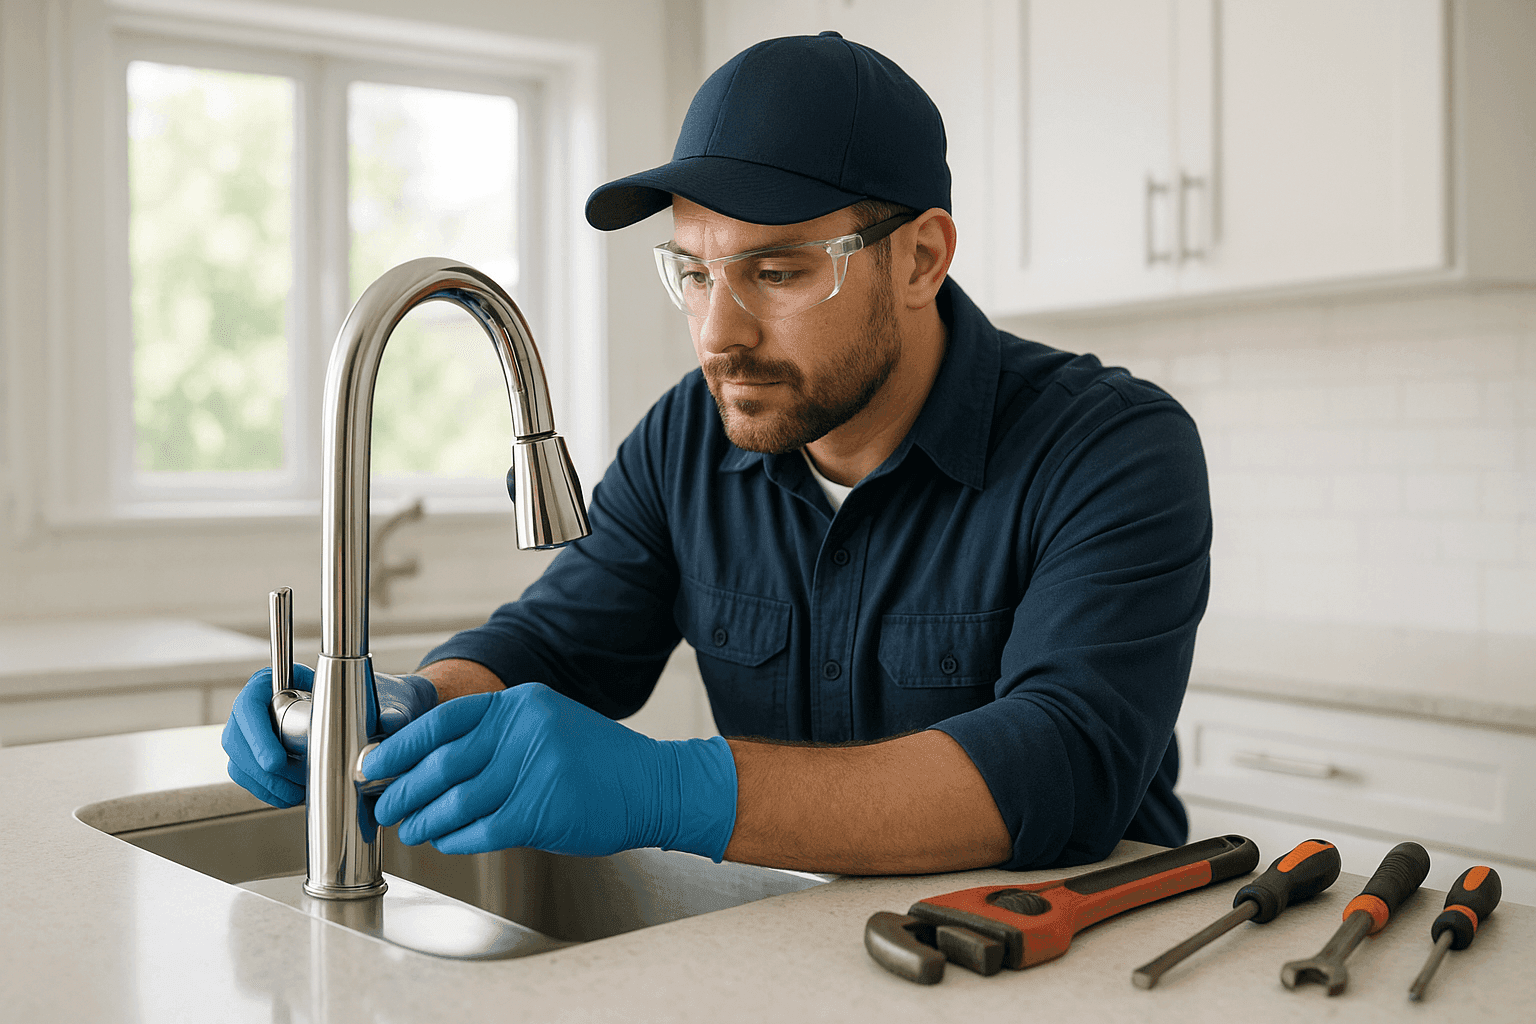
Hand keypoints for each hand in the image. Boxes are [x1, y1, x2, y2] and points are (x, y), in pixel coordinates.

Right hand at [223, 665, 436, 807]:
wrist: (383, 714)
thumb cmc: (380, 701)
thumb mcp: (386, 703)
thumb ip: (388, 712)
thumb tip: (389, 724)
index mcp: (280, 682)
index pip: (249, 705)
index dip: (256, 735)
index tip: (276, 762)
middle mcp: (262, 706)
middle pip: (236, 739)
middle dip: (260, 769)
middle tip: (295, 787)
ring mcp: (257, 732)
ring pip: (240, 763)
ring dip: (267, 784)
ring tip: (301, 793)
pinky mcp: (261, 757)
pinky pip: (251, 779)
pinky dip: (270, 792)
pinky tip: (295, 797)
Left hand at [364, 683, 737, 859]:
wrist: (653, 785)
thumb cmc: (598, 762)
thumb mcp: (548, 724)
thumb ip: (497, 737)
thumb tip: (430, 762)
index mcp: (521, 704)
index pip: (443, 721)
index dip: (400, 746)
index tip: (373, 763)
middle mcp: (525, 732)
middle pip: (441, 763)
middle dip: (402, 788)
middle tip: (382, 804)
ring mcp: (533, 771)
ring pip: (455, 801)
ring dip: (423, 819)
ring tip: (408, 828)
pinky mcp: (541, 812)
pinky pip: (479, 830)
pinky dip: (454, 839)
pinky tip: (444, 841)